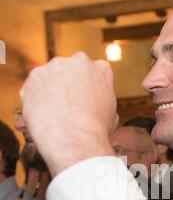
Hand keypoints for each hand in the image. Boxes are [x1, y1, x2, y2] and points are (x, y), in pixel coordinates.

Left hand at [21, 52, 117, 176]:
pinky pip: (33, 88)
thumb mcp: (112, 116)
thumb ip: (102, 102)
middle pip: (69, 71)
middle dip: (66, 85)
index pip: (93, 72)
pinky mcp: (35, 75)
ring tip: (53, 115)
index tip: (81, 101)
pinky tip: (42, 116)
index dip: (86, 88)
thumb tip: (97, 107)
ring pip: (49, 77)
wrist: (76, 139)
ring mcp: (56, 66)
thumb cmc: (97, 132)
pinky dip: (34, 100)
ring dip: (49, 91)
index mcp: (102, 69)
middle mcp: (80, 61)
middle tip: (66, 108)